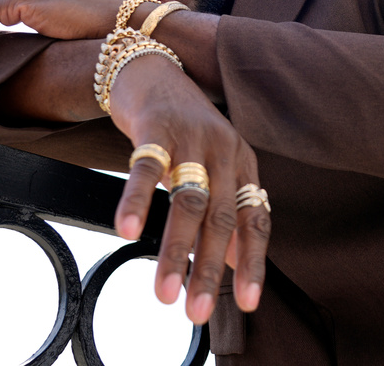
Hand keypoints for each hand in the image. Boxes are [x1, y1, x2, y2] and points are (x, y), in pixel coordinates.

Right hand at [109, 55, 270, 324]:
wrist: (153, 69)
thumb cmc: (183, 128)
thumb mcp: (213, 166)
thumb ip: (224, 211)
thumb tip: (234, 262)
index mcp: (242, 164)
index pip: (254, 220)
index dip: (252, 262)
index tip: (247, 304)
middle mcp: (224, 151)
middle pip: (221, 219)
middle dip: (209, 270)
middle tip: (197, 312)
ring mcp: (192, 137)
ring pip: (188, 201)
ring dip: (176, 250)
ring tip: (165, 292)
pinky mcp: (157, 126)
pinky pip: (147, 168)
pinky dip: (138, 202)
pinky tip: (129, 233)